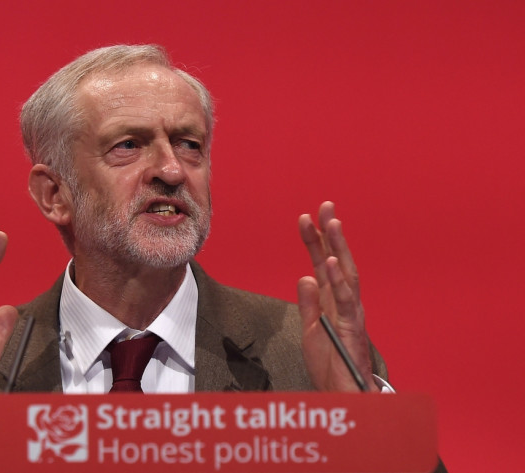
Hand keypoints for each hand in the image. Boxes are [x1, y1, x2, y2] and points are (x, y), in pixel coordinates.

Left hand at [297, 201, 377, 391]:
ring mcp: (351, 313)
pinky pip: (347, 300)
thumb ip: (308, 303)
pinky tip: (334, 261)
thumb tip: (304, 277)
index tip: (306, 217)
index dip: (316, 240)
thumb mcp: (310, 329)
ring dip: (339, 246)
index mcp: (332, 301)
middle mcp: (344, 302)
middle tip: (325, 206)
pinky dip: (341, 280)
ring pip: (347, 273)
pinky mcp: (352, 328)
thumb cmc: (330, 364)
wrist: (341, 394)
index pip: (323, 264)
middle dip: (331, 233)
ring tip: (331, 222)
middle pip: (338, 261)